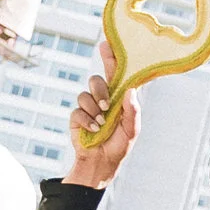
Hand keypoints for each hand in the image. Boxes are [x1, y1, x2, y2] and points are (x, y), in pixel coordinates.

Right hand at [68, 64, 138, 188]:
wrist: (102, 163)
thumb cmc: (120, 145)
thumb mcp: (132, 130)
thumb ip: (132, 111)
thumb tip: (130, 91)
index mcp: (118, 97)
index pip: (116, 73)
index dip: (112, 58)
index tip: (107, 45)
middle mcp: (103, 98)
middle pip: (97, 79)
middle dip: (100, 88)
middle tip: (106, 104)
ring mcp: (89, 107)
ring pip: (85, 93)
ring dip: (95, 109)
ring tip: (102, 123)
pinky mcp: (77, 116)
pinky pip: (78, 110)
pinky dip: (87, 120)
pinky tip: (94, 130)